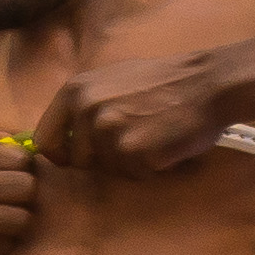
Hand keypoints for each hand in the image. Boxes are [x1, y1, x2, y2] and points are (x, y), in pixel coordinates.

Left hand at [36, 40, 254, 177]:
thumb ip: (84, 105)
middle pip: (77, 162)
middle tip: (133, 140)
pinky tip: (165, 145)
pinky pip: (133, 175)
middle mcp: (86, 109)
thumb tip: (60, 137)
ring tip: (152, 138)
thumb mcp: (112, 79)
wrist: (208, 83)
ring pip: (107, 170)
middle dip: (102, 160)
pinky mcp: (133, 152)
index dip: (62, 154)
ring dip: (128, 163)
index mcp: (75, 90)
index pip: (45, 141)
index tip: (78, 157)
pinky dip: (149, 168)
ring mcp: (109, 131)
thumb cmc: (165, 82)